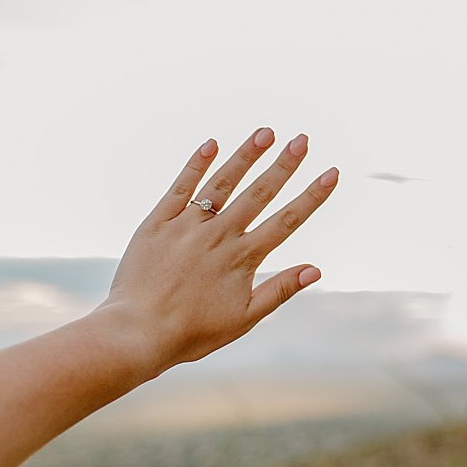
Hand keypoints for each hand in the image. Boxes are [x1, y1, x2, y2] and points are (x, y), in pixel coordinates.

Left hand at [97, 127, 337, 376]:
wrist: (136, 333)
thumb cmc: (191, 333)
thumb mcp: (244, 318)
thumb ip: (280, 290)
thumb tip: (316, 269)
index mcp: (242, 258)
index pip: (286, 220)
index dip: (311, 196)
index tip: (331, 173)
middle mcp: (218, 235)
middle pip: (258, 193)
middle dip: (284, 164)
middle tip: (302, 139)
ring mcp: (188, 226)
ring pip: (222, 183)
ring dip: (245, 156)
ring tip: (265, 132)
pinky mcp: (158, 223)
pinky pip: (180, 188)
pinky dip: (196, 165)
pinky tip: (211, 144)